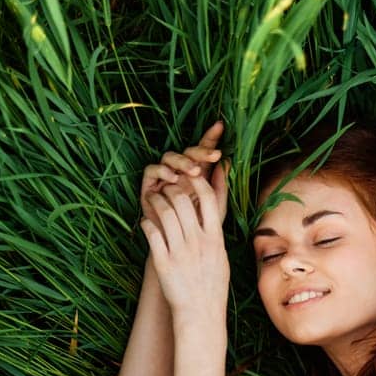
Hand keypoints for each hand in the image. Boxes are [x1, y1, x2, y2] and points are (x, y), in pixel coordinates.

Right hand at [139, 120, 228, 238]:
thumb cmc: (199, 228)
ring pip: (169, 157)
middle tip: (213, 155)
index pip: (202, 152)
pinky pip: (151, 170)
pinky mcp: (148, 187)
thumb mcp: (214, 208)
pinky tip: (173, 178)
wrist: (180, 249)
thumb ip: (220, 187)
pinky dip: (161, 171)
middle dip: (200, 151)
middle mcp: (179, 172)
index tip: (220, 127)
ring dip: (182, 161)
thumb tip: (228, 162)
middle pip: (187, 152)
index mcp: (196, 174)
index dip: (210, 138)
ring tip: (194, 171)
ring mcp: (163, 178)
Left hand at [141, 169, 229, 319]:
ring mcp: (180, 252)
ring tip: (152, 199)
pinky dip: (147, 223)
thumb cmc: (212, 287)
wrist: (200, 313)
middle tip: (164, 187)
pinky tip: (145, 222)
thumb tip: (213, 215)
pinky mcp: (163, 262)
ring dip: (156, 202)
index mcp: (215, 238)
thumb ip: (215, 234)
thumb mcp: (221, 257)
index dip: (197, 182)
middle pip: (183, 201)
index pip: (208, 198)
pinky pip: (152, 233)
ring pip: (165, 214)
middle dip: (171, 189)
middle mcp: (198, 242)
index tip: (189, 177)